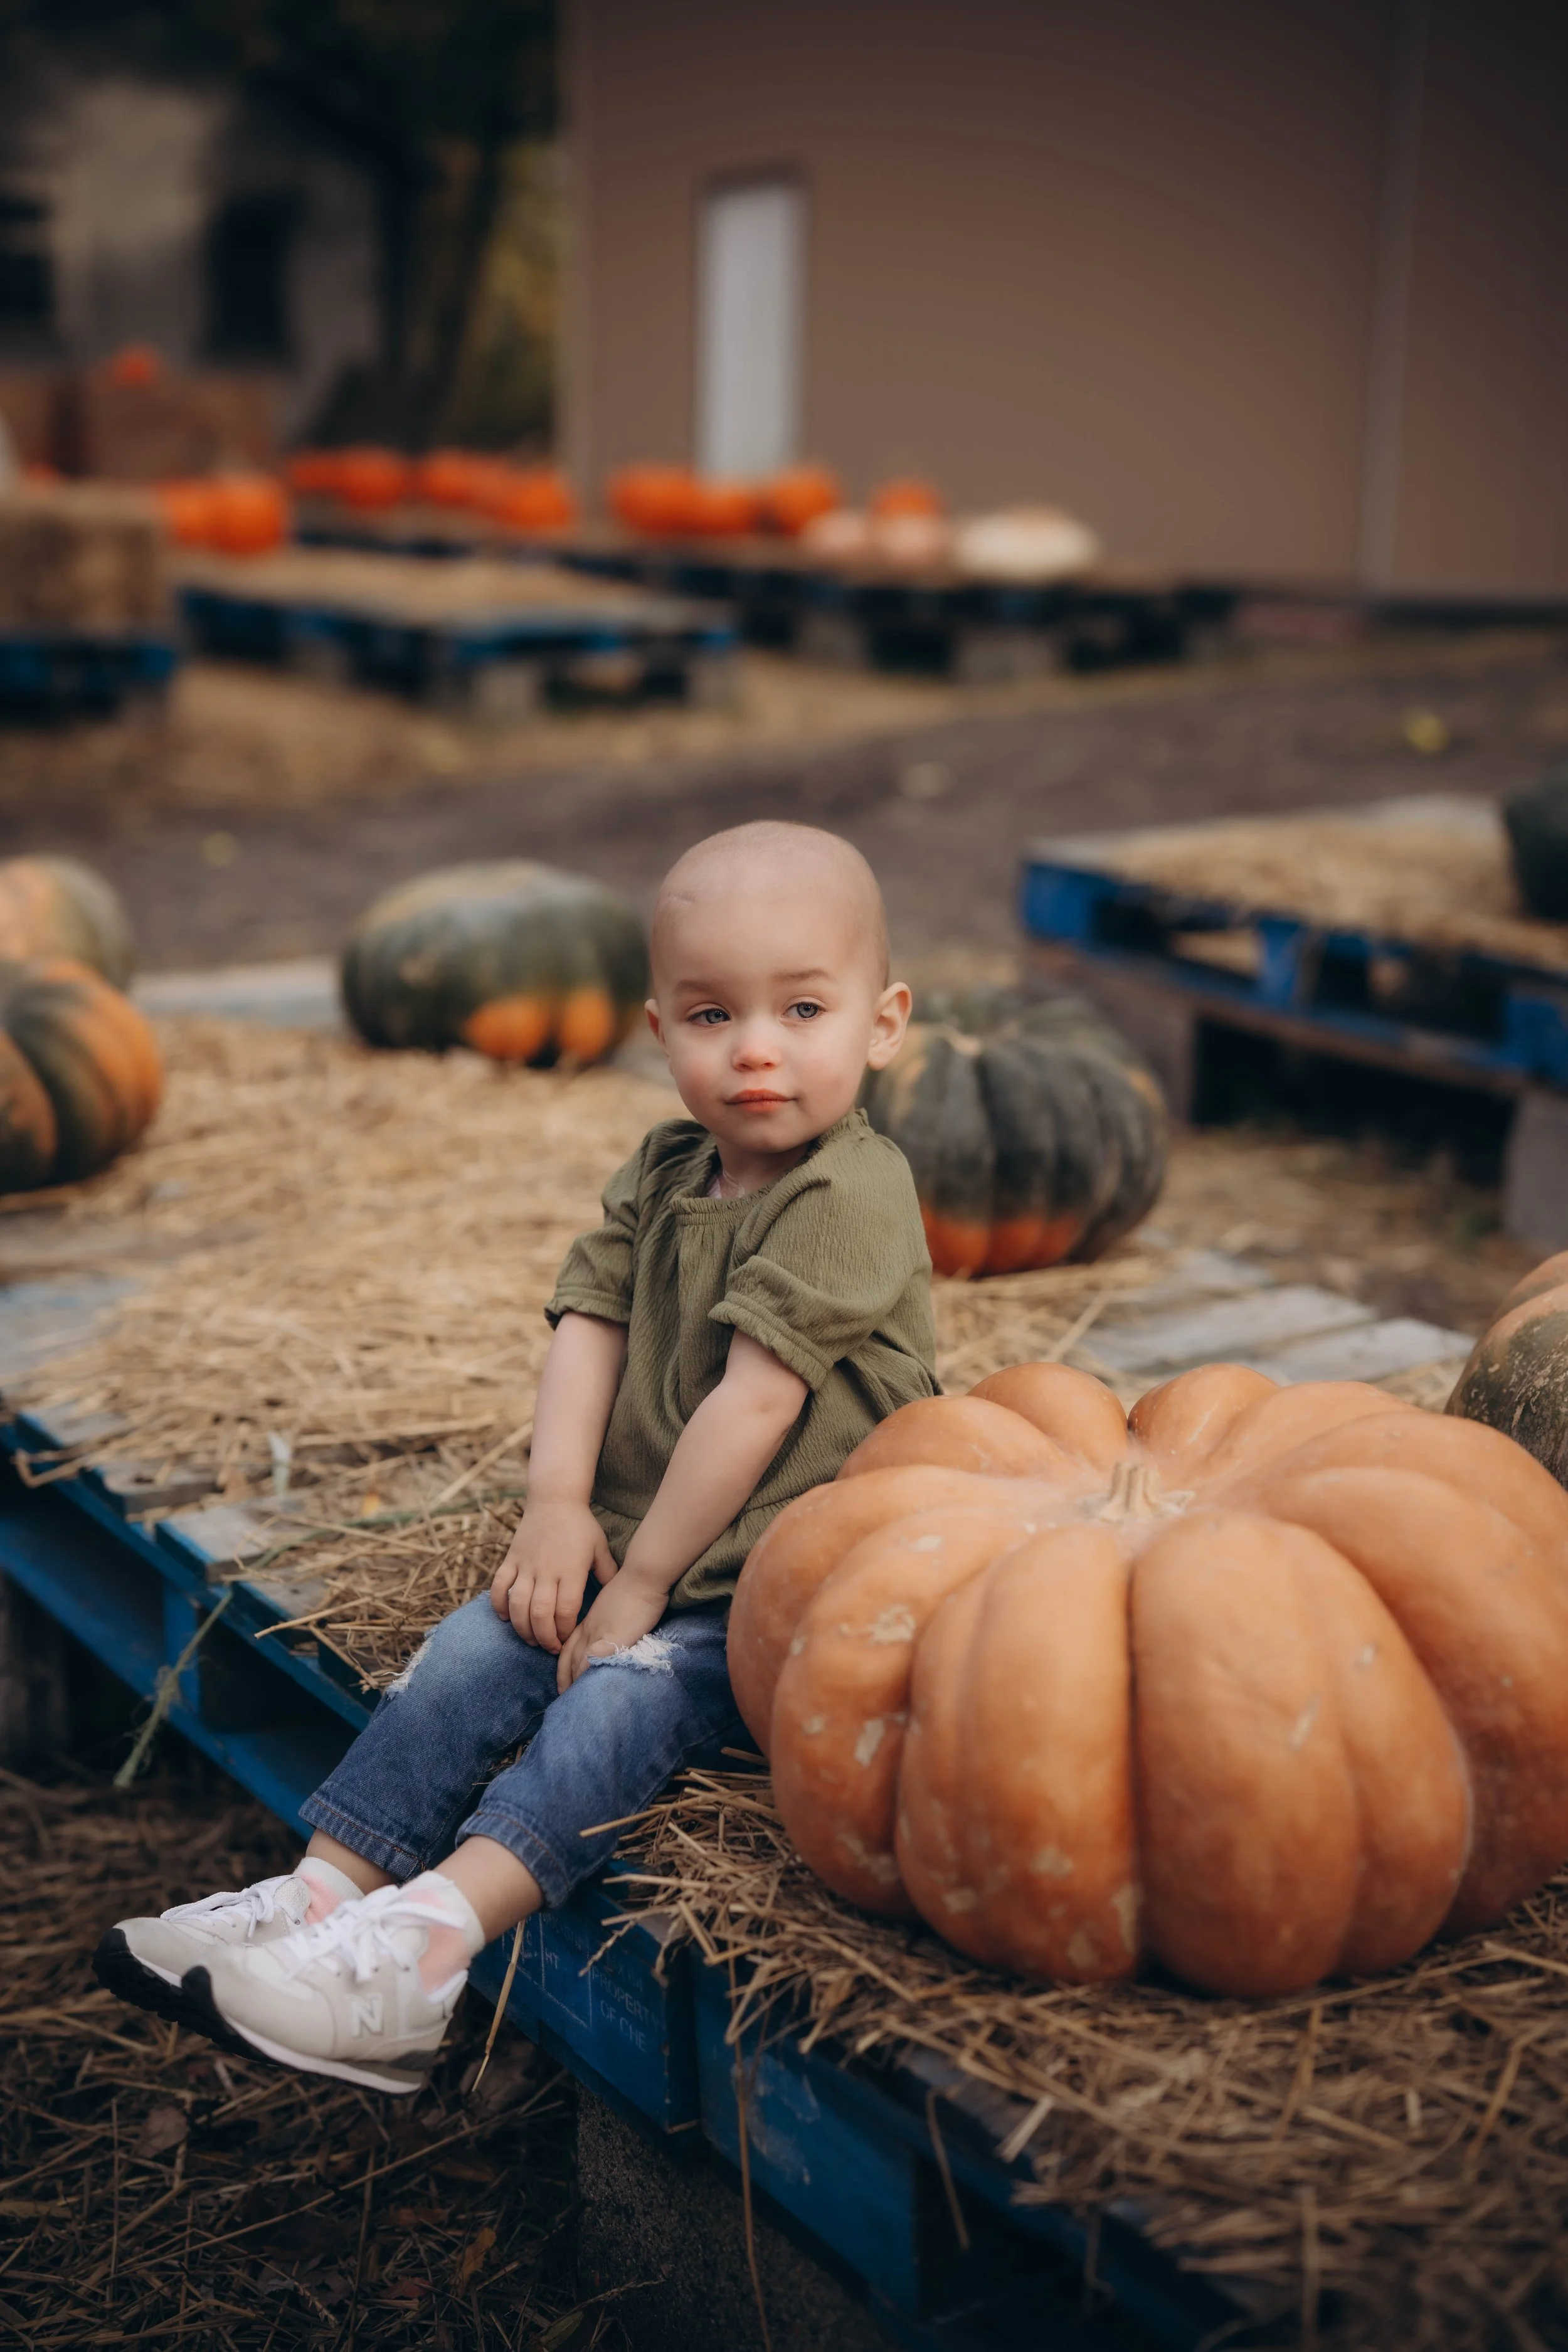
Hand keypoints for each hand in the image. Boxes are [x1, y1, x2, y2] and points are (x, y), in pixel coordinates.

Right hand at [490, 1498, 615, 1651]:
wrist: (554, 1499)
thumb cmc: (581, 1526)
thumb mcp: (600, 1549)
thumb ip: (608, 1574)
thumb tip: (618, 1599)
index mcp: (571, 1570)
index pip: (566, 1610)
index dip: (565, 1631)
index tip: (568, 1640)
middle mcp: (547, 1570)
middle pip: (540, 1613)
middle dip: (544, 1637)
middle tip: (549, 1648)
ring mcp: (526, 1565)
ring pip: (518, 1605)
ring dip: (522, 1628)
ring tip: (531, 1639)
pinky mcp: (511, 1559)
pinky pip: (499, 1587)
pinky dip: (499, 1605)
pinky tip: (506, 1618)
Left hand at [557, 1567, 669, 1693]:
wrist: (643, 1576)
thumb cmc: (634, 1588)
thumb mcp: (613, 1607)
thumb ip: (606, 1622)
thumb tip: (609, 1634)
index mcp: (589, 1622)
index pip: (568, 1648)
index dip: (564, 1667)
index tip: (562, 1683)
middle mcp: (589, 1630)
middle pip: (570, 1659)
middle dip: (565, 1680)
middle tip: (564, 1697)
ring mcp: (600, 1634)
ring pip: (579, 1662)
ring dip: (575, 1682)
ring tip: (575, 1699)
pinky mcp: (613, 1638)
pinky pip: (595, 1660)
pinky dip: (588, 1674)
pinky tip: (589, 1687)